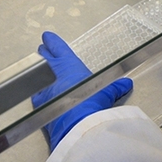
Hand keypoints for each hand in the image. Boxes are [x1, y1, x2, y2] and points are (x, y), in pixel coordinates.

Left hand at [32, 31, 132, 150]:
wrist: (77, 125)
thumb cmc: (91, 102)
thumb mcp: (106, 92)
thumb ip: (114, 87)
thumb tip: (125, 84)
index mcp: (68, 65)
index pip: (58, 49)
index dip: (52, 42)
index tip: (47, 37)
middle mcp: (53, 74)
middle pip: (43, 59)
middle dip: (43, 54)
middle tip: (42, 49)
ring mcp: (43, 89)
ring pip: (35, 75)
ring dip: (37, 72)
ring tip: (38, 70)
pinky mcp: (39, 106)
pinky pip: (35, 94)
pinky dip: (37, 92)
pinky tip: (38, 94)